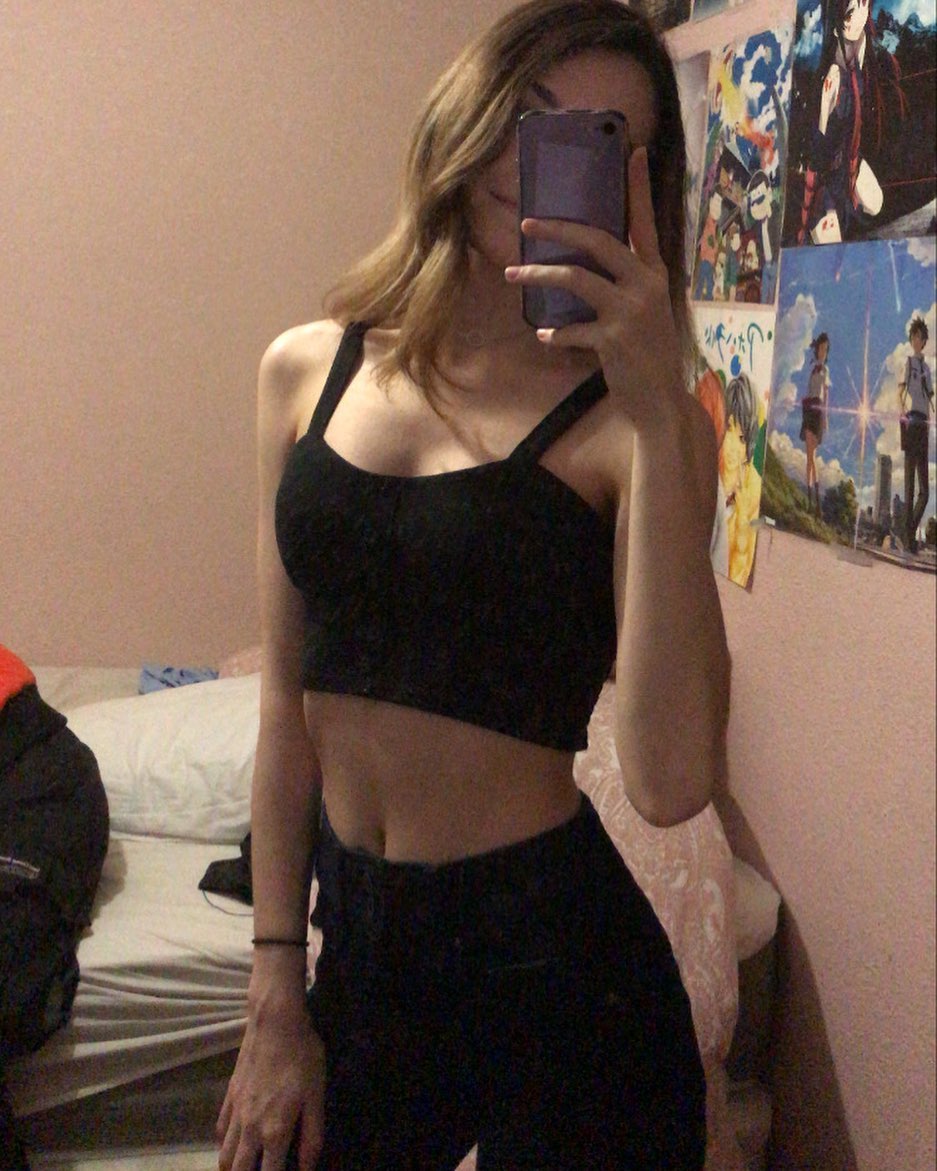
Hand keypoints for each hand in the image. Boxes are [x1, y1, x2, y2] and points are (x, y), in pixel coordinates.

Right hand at [217, 1004, 325, 1170]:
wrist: (275, 1022)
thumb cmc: (301, 1057)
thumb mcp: (316, 1095)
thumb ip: (312, 1135)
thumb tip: (307, 1168)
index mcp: (274, 1131)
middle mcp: (249, 1128)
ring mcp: (235, 1112)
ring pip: (225, 1156)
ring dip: (233, 1168)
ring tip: (246, 1167)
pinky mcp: (229, 1096)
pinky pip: (220, 1131)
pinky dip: (224, 1145)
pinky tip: (234, 1142)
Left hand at [504, 147, 683, 432]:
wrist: (661, 402)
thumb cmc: (648, 357)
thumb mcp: (646, 314)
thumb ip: (625, 288)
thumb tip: (588, 268)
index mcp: (654, 274)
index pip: (645, 222)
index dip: (638, 187)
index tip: (633, 151)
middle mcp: (646, 286)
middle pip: (598, 240)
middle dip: (559, 228)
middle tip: (528, 222)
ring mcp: (631, 312)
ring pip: (576, 277)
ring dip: (540, 273)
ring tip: (514, 273)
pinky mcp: (614, 340)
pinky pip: (573, 329)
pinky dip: (556, 333)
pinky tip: (546, 338)